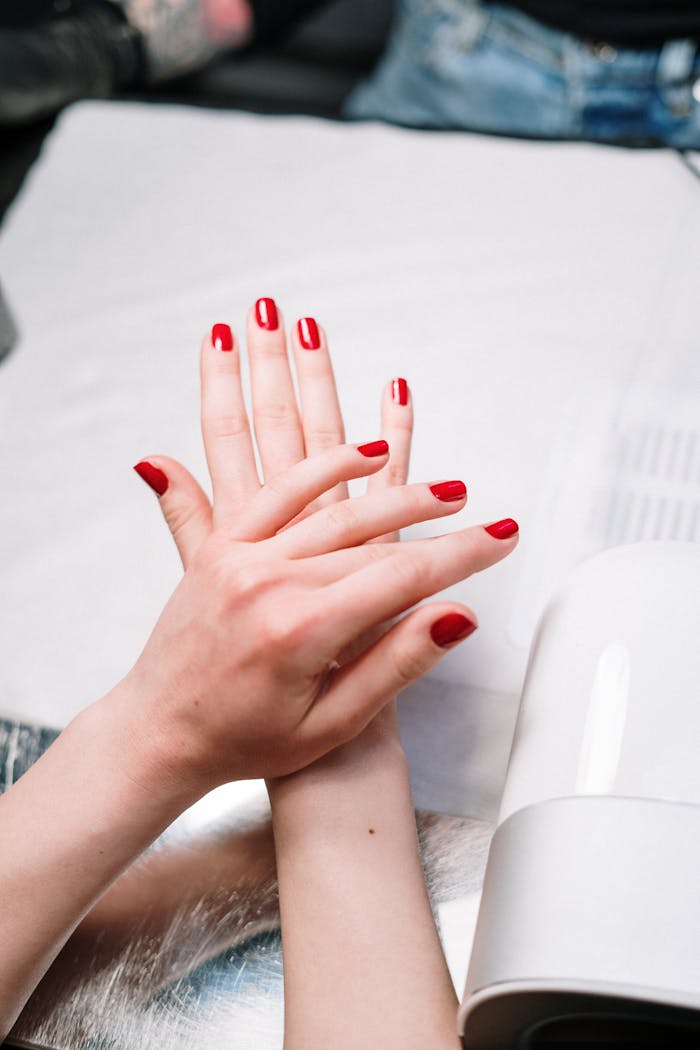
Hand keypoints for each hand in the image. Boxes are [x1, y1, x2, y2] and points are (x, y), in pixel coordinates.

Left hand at [131, 303, 517, 799]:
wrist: (160, 732)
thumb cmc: (243, 741)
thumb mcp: (330, 723)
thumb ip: (396, 665)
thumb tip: (457, 616)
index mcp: (299, 630)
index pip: (403, 577)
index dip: (461, 555)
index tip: (501, 538)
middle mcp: (267, 581)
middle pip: (373, 534)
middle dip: (437, 521)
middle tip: (482, 514)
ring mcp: (239, 557)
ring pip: (332, 504)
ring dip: (392, 486)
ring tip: (441, 487)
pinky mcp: (220, 545)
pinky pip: (277, 491)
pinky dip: (323, 468)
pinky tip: (361, 454)